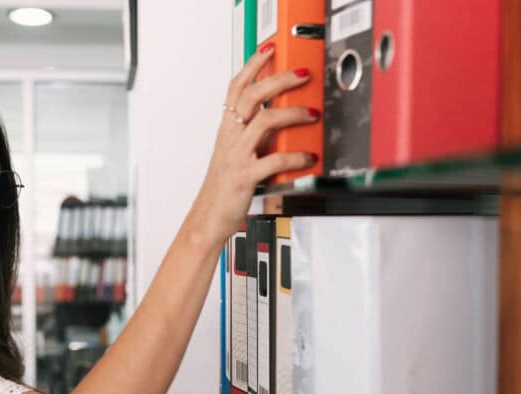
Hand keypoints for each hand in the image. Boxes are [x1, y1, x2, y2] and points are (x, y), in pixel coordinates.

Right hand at [190, 45, 318, 244]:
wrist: (209, 216)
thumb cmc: (224, 186)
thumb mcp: (236, 152)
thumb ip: (254, 133)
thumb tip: (281, 116)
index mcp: (227, 129)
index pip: (237, 87)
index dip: (252, 65)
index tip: (270, 50)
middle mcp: (230, 137)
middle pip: (252, 95)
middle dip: (279, 79)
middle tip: (302, 73)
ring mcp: (237, 155)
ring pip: (264, 120)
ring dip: (292, 113)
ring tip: (311, 113)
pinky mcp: (245, 176)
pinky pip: (273, 159)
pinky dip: (295, 156)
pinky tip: (308, 157)